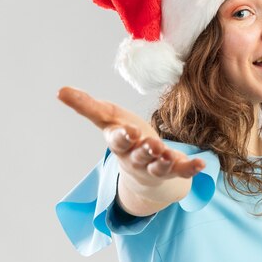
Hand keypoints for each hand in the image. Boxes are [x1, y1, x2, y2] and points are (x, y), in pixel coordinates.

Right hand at [57, 86, 204, 185]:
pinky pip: (182, 171)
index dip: (122, 137)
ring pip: (158, 166)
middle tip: (151, 144)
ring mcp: (155, 167)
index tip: (128, 131)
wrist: (145, 171)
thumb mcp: (109, 120)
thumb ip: (88, 107)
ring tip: (167, 154)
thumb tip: (60, 90)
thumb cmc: (127, 139)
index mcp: (120, 144)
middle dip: (144, 150)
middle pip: (139, 155)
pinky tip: (202, 164)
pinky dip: (191, 169)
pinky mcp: (174, 171)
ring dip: (163, 161)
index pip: (118, 141)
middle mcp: (136, 158)